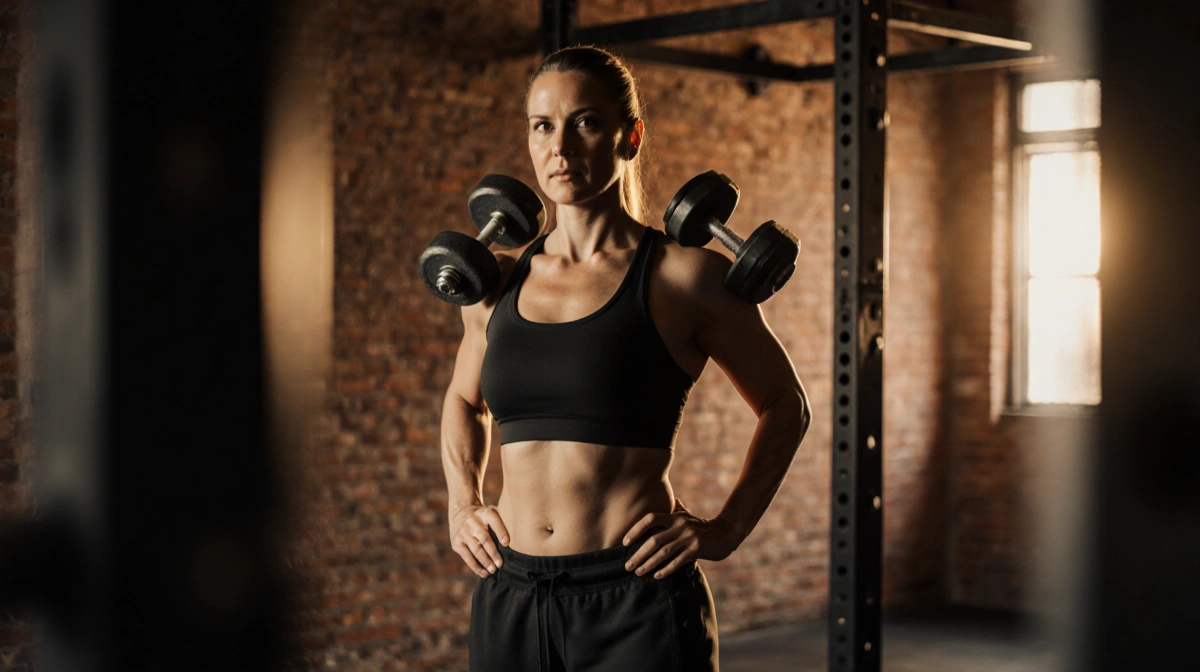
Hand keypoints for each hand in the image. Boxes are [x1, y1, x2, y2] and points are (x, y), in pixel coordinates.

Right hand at [449, 504, 509, 578]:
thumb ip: (504, 519)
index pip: (494, 521)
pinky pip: (467, 557)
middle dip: (493, 553)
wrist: (461, 512)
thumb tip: (521, 534)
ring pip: (476, 550)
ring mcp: (463, 532)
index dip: (501, 532)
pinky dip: (476, 567)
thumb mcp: (492, 511)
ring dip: (485, 562)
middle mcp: (472, 522)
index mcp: (485, 513)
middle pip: (485, 539)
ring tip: (493, 570)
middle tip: (501, 564)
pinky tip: (484, 573)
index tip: (507, 543)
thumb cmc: (484, 517)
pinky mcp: (456, 543)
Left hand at [622, 498, 739, 579]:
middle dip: (638, 554)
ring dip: (648, 564)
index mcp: (674, 516)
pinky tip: (657, 576)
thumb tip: (670, 500)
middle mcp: (680, 525)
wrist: (725, 533)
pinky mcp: (697, 549)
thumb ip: (676, 509)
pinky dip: (666, 569)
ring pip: (663, 553)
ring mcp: (688, 538)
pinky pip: (677, 561)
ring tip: (638, 572)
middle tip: (627, 565)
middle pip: (653, 540)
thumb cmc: (701, 526)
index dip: (636, 530)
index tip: (625, 542)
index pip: (650, 519)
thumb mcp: (687, 515)